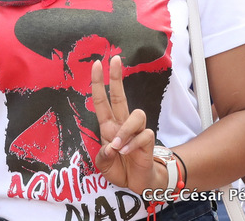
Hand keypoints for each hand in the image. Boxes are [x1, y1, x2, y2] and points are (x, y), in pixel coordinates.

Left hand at [91, 56, 157, 193]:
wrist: (137, 184)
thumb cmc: (119, 169)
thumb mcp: (103, 165)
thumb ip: (103, 156)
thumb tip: (110, 147)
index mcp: (108, 125)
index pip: (102, 100)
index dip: (98, 82)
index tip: (97, 64)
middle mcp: (122, 124)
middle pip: (120, 95)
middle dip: (116, 77)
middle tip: (115, 59)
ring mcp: (136, 131)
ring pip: (136, 114)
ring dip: (125, 130)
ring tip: (118, 147)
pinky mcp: (147, 141)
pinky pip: (143, 135)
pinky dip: (133, 144)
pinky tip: (127, 153)